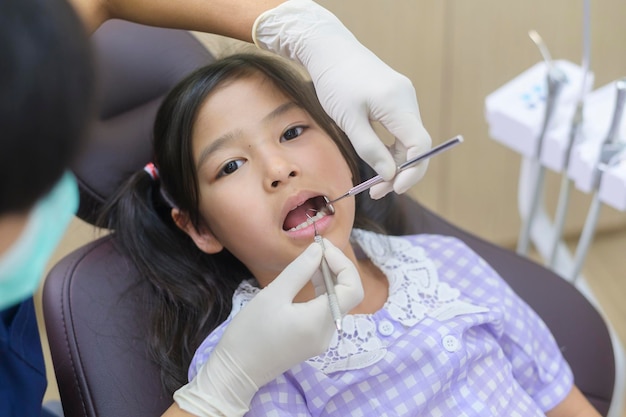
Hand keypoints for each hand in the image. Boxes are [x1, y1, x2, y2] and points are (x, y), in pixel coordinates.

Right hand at [173, 240, 363, 416]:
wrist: (236, 371)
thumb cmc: (250, 332)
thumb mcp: (272, 295)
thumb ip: (299, 270)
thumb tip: (317, 249)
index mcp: (320, 321)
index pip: (353, 289)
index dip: (342, 263)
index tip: (323, 247)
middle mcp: (328, 332)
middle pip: (348, 294)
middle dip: (337, 268)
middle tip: (318, 249)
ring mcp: (322, 338)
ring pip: (339, 302)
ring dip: (331, 278)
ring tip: (312, 260)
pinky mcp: (313, 340)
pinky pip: (327, 311)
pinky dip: (323, 292)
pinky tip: (309, 279)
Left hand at [253, 0, 431, 198]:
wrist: (331, 51)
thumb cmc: (336, 82)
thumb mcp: (349, 120)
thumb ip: (370, 148)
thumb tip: (389, 175)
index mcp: (398, 104)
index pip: (420, 145)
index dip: (412, 171)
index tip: (394, 189)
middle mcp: (408, 100)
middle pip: (417, 146)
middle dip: (402, 172)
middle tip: (377, 192)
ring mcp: (404, 99)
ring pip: (409, 141)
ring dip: (395, 164)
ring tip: (374, 183)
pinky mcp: (397, 100)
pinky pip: (402, 131)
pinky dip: (392, 150)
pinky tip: (379, 161)